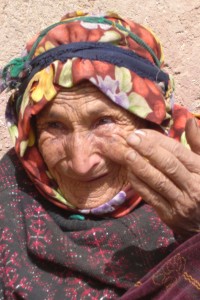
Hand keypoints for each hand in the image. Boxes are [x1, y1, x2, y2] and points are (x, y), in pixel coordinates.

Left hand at [125, 118, 199, 234]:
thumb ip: (198, 143)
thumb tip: (189, 120)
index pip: (178, 152)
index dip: (159, 141)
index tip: (142, 133)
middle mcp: (194, 186)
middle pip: (168, 165)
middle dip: (148, 150)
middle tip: (131, 138)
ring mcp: (181, 202)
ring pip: (158, 181)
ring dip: (140, 166)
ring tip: (127, 153)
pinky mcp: (169, 215)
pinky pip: (151, 197)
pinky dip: (139, 184)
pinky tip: (130, 173)